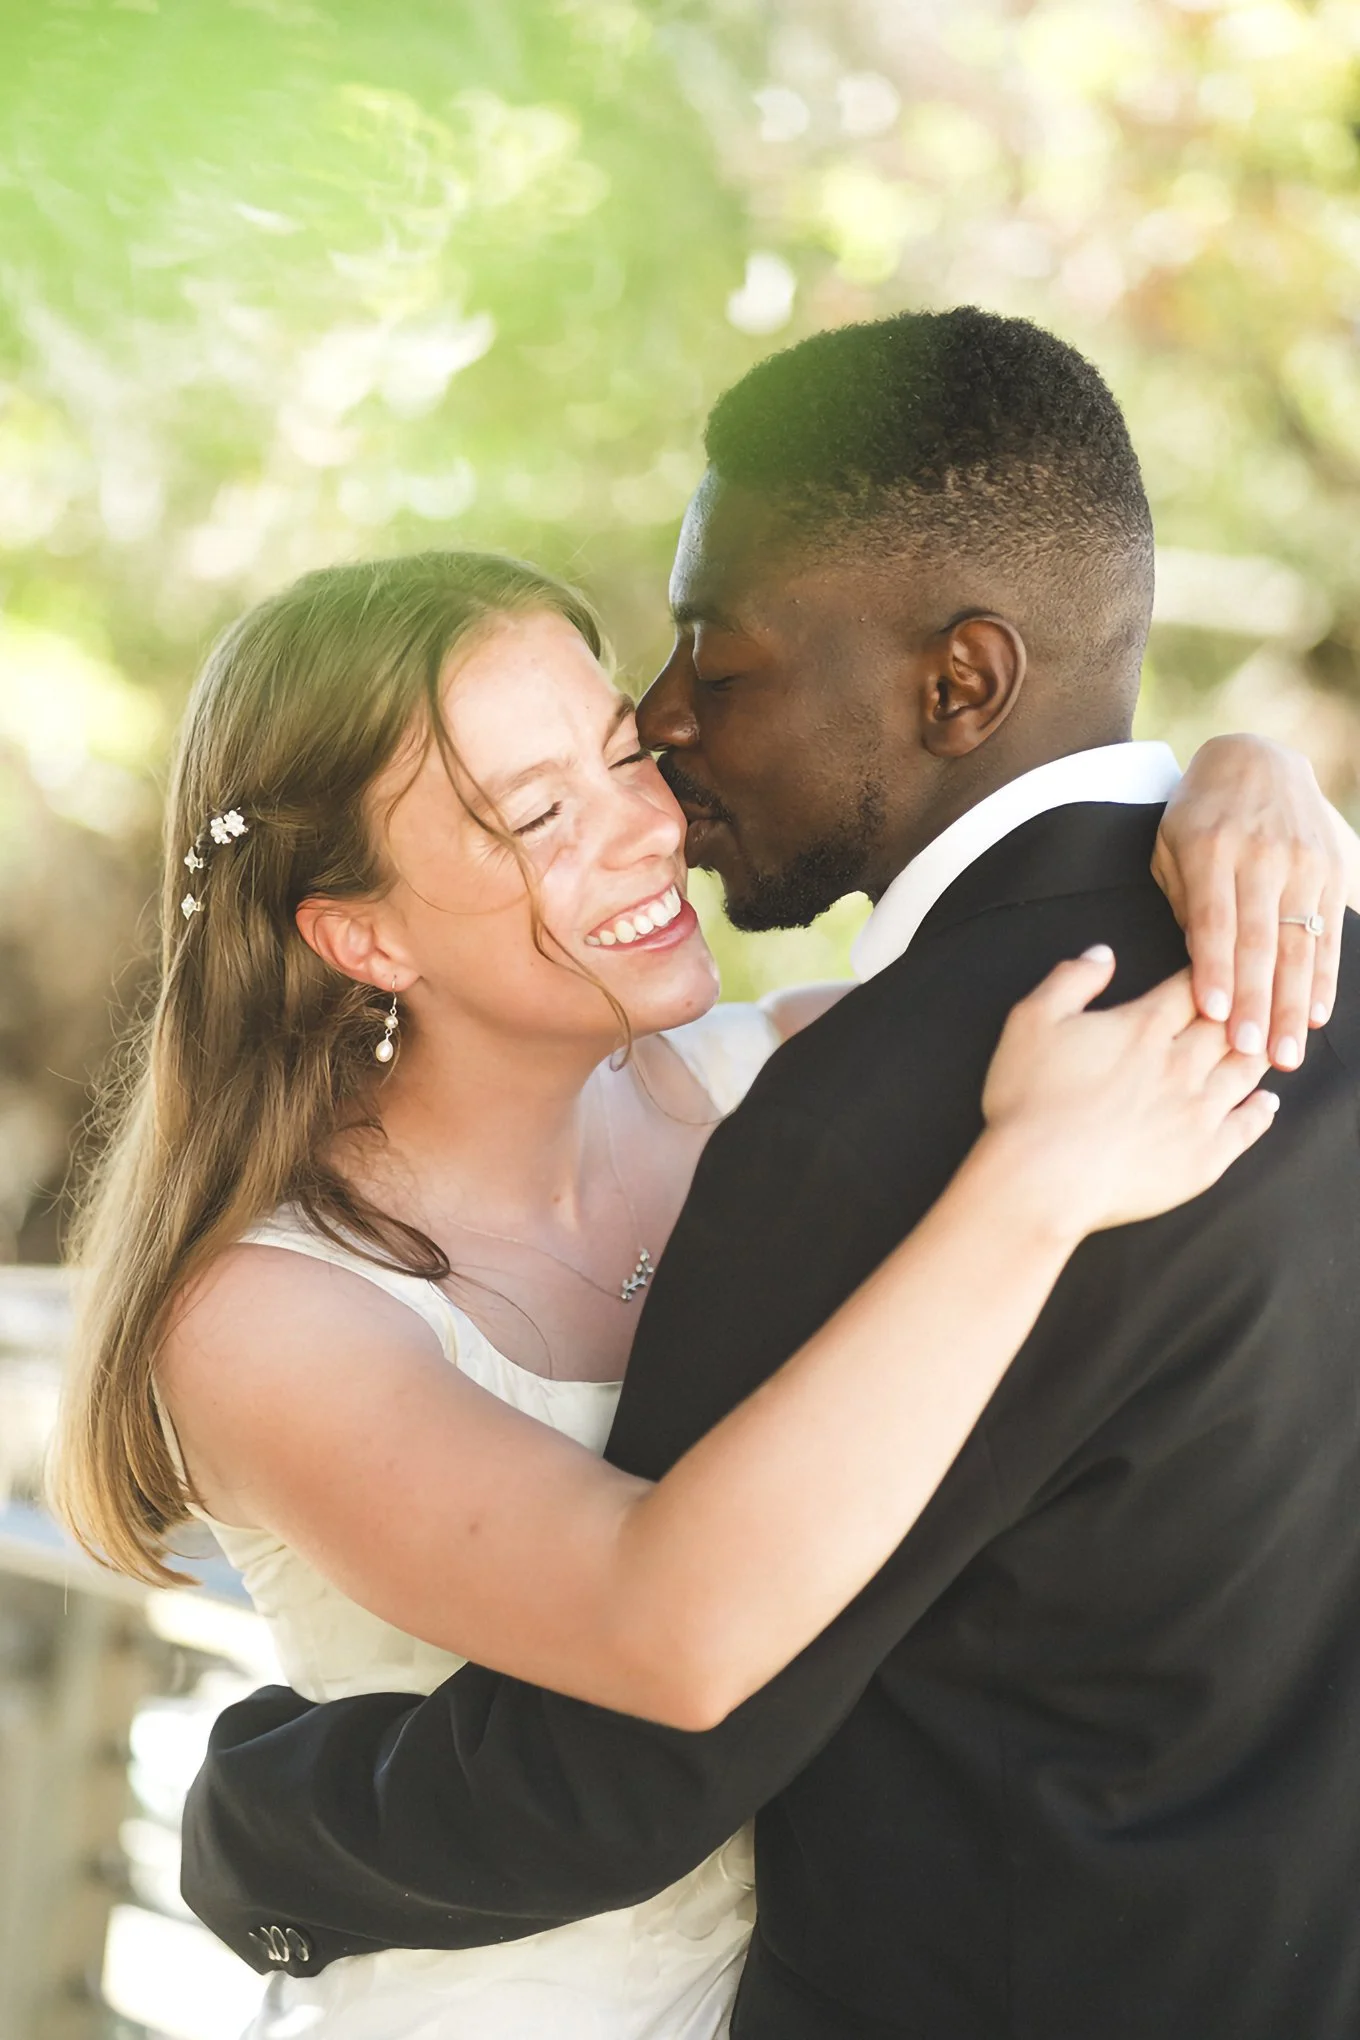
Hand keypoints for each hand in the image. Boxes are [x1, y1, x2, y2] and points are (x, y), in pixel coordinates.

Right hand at [982, 948, 1276, 1236]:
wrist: (1041, 1179)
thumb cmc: (1030, 1102)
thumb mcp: (1031, 1021)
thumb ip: (1072, 979)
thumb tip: (1104, 954)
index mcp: (1144, 1025)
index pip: (1192, 986)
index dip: (1208, 972)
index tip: (1218, 968)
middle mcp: (1182, 1063)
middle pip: (1230, 1024)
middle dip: (1245, 1010)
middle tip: (1258, 1004)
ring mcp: (1199, 1111)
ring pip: (1246, 1071)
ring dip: (1259, 1053)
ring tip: (1267, 1046)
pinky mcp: (1205, 1157)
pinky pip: (1248, 1127)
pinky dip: (1262, 1110)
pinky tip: (1265, 1102)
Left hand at [1152, 735, 1349, 1069]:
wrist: (1256, 758)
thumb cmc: (1199, 815)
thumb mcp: (1171, 846)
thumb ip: (1183, 902)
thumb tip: (1197, 966)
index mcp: (1211, 849)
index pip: (1213, 922)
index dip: (1213, 971)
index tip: (1212, 1016)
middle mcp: (1261, 856)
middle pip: (1259, 942)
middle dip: (1256, 1002)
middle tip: (1250, 1053)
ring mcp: (1303, 864)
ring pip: (1298, 946)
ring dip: (1293, 1005)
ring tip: (1286, 1053)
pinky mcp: (1331, 871)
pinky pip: (1327, 934)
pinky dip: (1323, 979)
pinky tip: (1316, 1016)